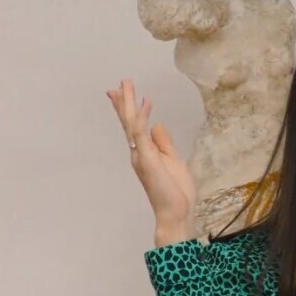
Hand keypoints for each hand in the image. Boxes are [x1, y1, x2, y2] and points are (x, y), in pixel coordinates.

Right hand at [105, 78, 195, 238]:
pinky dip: (143, 116)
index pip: (135, 127)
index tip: (123, 92)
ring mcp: (141, 155)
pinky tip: (145, 101)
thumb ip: (164, 143)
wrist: (175, 212)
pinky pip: (142, 133)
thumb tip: (157, 125)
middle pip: (128, 122)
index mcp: (145, 153)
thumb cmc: (176, 191)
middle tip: (119, 83)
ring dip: (128, 103)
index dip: (130, 109)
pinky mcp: (147, 158)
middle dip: (124, 102)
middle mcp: (139, 152)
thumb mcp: (173, 160)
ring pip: (131, 123)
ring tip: (126, 84)